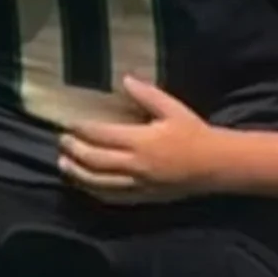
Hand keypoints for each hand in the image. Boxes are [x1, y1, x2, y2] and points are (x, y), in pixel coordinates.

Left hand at [59, 76, 222, 202]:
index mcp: (141, 141)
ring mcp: (138, 184)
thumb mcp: (173, 109)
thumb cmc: (194, 134)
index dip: (82, 130)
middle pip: (94, 160)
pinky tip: (85, 185)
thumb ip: (147, 95)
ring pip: (98, 182)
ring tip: (63, 164)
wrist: (215, 165)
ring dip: (77, 174)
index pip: (101, 135)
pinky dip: (94, 191)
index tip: (69, 123)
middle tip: (62, 141)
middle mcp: (136, 165)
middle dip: (74, 150)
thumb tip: (125, 79)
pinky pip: (112, 197)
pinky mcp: (143, 197)